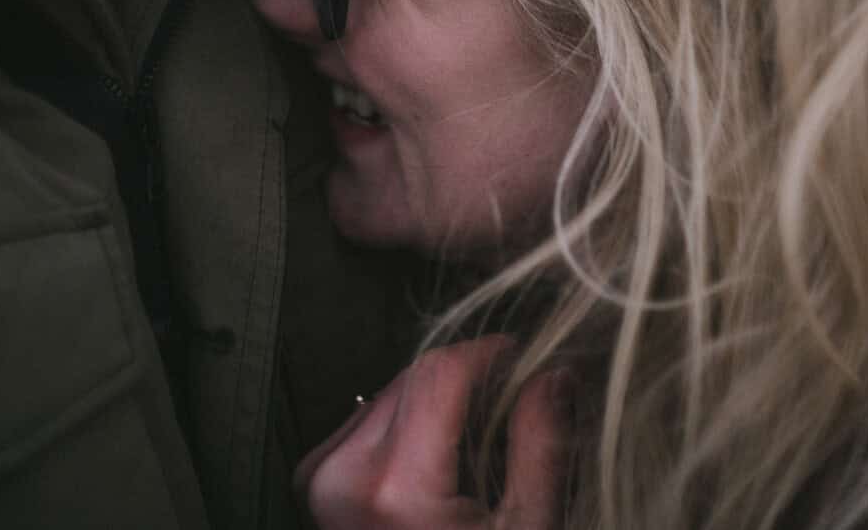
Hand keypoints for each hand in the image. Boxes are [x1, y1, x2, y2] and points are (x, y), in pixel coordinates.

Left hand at [297, 336, 570, 528]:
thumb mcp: (528, 529)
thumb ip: (542, 446)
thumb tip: (554, 372)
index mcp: (396, 488)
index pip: (443, 371)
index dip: (493, 354)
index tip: (531, 361)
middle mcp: (343, 474)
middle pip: (418, 377)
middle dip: (472, 382)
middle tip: (517, 407)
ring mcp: (319, 477)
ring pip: (394, 391)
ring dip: (440, 401)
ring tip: (479, 445)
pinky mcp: (313, 479)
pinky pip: (371, 419)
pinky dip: (410, 423)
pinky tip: (440, 461)